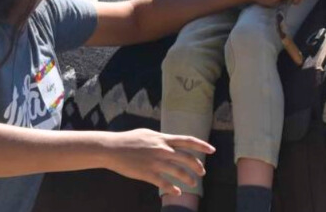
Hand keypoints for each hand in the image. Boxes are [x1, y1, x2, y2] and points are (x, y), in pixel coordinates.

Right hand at [99, 128, 214, 195]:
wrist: (112, 148)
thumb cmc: (129, 140)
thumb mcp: (148, 134)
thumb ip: (162, 138)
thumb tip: (171, 141)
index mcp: (163, 139)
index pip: (188, 141)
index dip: (202, 145)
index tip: (213, 150)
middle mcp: (162, 150)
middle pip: (187, 158)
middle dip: (198, 166)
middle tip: (202, 173)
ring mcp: (156, 162)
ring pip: (179, 172)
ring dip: (189, 179)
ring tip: (193, 184)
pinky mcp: (148, 174)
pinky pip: (165, 184)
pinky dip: (173, 189)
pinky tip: (177, 192)